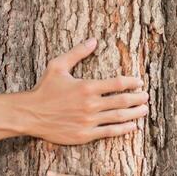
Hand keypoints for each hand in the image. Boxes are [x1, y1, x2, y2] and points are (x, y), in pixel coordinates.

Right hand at [22, 39, 147, 145]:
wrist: (30, 114)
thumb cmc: (44, 89)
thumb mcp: (58, 65)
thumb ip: (77, 53)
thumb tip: (93, 40)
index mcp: (87, 87)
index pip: (117, 84)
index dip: (132, 83)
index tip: (139, 82)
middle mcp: (90, 104)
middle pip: (122, 101)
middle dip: (138, 98)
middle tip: (146, 97)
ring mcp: (89, 121)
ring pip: (119, 117)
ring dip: (135, 113)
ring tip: (144, 110)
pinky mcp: (85, 134)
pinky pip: (109, 132)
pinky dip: (123, 129)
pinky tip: (132, 126)